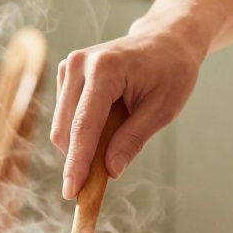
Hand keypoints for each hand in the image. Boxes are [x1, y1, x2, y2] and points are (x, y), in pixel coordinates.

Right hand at [52, 20, 203, 198]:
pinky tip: (107, 124)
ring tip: (117, 136)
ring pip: (61, 126)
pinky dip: (81, 132)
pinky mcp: (66, 73)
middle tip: (103, 179)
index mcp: (105, 69)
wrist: (167, 39)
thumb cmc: (170, 71)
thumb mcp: (162, 110)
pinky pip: (65, 117)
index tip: (72, 193)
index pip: (84, 126)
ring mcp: (69, 66)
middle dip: (79, 160)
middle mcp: (79, 64)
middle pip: (66, 130)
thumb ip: (133, 140)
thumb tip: (110, 171)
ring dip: (81, 145)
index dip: (77, 164)